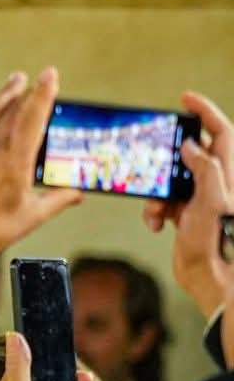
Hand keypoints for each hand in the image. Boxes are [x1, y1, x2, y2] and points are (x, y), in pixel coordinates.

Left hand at [0, 69, 81, 263]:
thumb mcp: (32, 216)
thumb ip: (58, 199)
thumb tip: (79, 192)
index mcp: (14, 164)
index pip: (32, 121)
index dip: (42, 96)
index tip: (50, 75)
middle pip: (12, 114)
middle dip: (27, 94)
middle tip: (38, 81)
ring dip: (5, 94)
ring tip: (17, 79)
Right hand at [142, 91, 233, 326]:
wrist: (212, 282)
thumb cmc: (219, 245)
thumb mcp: (213, 202)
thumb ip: (205, 169)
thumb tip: (191, 146)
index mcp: (229, 177)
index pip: (222, 134)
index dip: (206, 113)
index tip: (185, 99)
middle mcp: (218, 184)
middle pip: (193, 154)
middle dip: (169, 155)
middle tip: (153, 149)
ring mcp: (201, 200)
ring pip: (172, 180)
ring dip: (157, 192)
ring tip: (156, 209)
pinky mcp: (187, 216)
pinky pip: (165, 202)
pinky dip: (155, 211)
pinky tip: (157, 224)